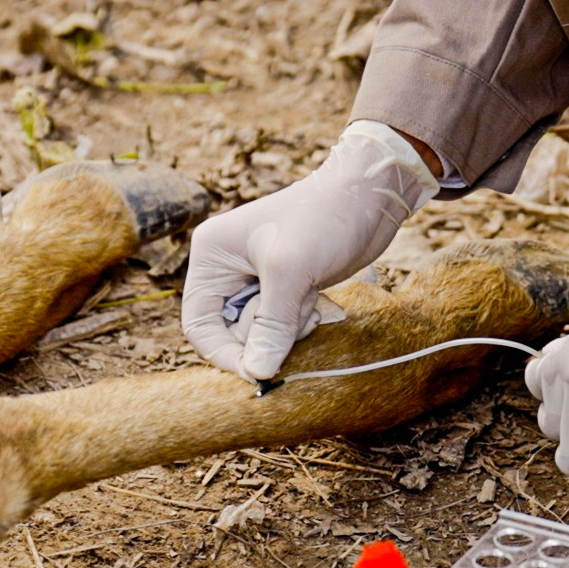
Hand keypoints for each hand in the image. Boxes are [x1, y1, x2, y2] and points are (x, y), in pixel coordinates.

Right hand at [182, 122, 438, 379]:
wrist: (369, 194)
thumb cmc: (324, 218)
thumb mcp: (291, 271)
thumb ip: (271, 325)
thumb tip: (257, 373)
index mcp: (211, 257)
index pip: (199, 325)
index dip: (225, 354)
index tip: (258, 371)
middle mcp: (227, 270)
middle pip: (233, 334)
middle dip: (267, 333)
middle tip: (299, 309)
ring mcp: (257, 280)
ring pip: (262, 334)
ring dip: (290, 328)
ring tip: (311, 299)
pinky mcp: (285, 288)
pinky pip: (283, 326)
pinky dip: (302, 322)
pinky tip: (319, 300)